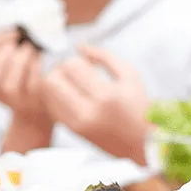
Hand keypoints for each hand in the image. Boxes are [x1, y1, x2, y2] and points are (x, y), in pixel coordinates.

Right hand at [0, 30, 51, 126]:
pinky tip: (38, 56)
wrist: (35, 104)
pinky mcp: (30, 101)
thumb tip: (16, 23)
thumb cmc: (18, 74)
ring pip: (9, 84)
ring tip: (29, 46)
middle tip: (17, 41)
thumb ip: (4, 44)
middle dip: (3, 54)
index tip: (11, 32)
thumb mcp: (6, 60)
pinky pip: (31, 84)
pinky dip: (35, 66)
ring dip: (20, 60)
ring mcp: (11, 99)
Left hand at [42, 45, 149, 162]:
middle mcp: (88, 112)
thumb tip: (79, 46)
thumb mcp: (130, 75)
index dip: (77, 60)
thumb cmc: (139, 107)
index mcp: (106, 96)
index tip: (87, 64)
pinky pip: (52, 107)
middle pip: (52, 80)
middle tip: (73, 71)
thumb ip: (104, 56)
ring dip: (56, 82)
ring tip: (72, 83)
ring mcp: (78, 124)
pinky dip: (56, 98)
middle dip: (61, 70)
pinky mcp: (73, 131)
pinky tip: (71, 96)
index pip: (72, 67)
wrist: (143, 143)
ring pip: (47, 94)